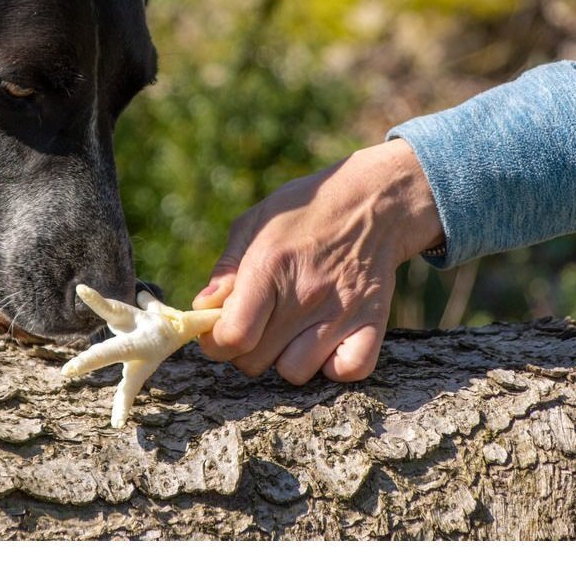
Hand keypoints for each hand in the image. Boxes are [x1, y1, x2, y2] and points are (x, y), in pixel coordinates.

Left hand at [194, 139, 442, 384]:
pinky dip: (333, 365)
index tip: (218, 334)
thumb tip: (203, 308)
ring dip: (286, 358)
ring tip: (291, 330)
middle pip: (255, 361)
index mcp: (270, 266)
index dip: (216, 344)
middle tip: (257, 325)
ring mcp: (341, 312)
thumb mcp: (255, 223)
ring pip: (295, 373)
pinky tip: (326, 342)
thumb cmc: (305, 211)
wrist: (372, 202)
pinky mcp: (372, 323)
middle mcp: (306, 294)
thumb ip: (226, 268)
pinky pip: (346, 372)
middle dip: (245, 349)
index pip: (234, 335)